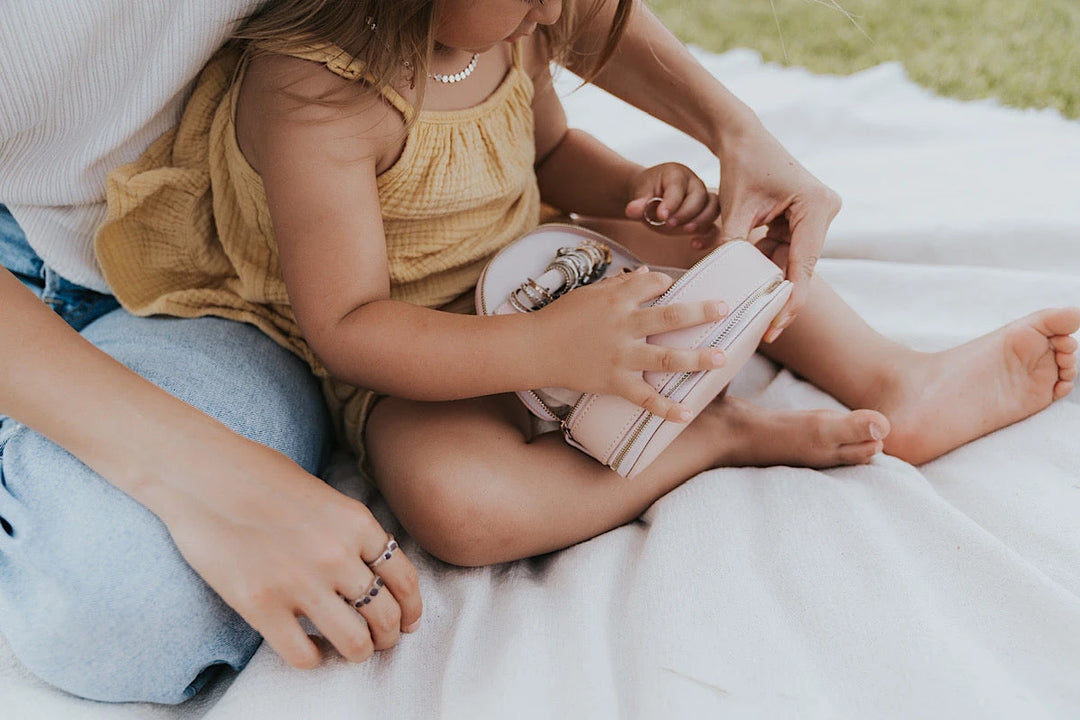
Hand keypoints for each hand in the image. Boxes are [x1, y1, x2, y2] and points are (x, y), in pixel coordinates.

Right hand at [159, 435, 422, 667]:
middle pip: (386, 616)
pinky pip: (304, 656)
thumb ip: (350, 530)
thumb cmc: (258, 474)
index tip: (407, 622)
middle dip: (388, 635)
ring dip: (357, 651)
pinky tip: (309, 649)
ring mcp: (300, 583)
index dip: (411, 609)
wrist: (200, 472)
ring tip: (347, 648)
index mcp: (357, 523)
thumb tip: (371, 567)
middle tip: (378, 640)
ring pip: (355, 643)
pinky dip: (314, 659)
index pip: (405, 579)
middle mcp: (338, 555)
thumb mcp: (323, 493)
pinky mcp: (261, 606)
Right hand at [536, 266, 729, 420]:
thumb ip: (621, 284)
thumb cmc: (561, 318)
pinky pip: (644, 398)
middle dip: (701, 313)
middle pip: (670, 316)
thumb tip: (650, 274)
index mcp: (616, 299)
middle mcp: (623, 326)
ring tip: (720, 358)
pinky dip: (666, 408)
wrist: (535, 348)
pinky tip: (687, 413)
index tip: (674, 288)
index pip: (653, 285)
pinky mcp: (613, 382)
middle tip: (725, 310)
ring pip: (666, 358)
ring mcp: (620, 356)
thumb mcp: (589, 293)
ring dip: (696, 358)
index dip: (666, 284)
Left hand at [624, 162, 720, 235]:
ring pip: (713, 207)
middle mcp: (694, 184)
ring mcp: (703, 200)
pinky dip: (708, 236)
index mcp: (676, 174)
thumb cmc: (647, 193)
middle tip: (670, 224)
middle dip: (686, 212)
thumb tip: (632, 210)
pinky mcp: (705, 216)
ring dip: (701, 221)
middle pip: (700, 196)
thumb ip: (638, 203)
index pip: (678, 187)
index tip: (661, 216)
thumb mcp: (640, 195)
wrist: (650, 197)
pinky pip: (715, 225)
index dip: (671, 202)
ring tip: (685, 231)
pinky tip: (695, 244)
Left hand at [702, 119, 841, 341]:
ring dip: (768, 279)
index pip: (803, 265)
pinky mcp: (803, 218)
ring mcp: (816, 216)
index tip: (776, 326)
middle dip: (778, 294)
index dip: (790, 300)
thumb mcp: (734, 209)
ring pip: (791, 260)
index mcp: (816, 206)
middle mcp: (824, 211)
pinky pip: (784, 249)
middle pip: (800, 266)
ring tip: (751, 310)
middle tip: (764, 330)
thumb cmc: (740, 165)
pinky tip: (748, 280)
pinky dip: (765, 262)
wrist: (742, 137)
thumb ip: (732, 246)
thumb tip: (724, 286)